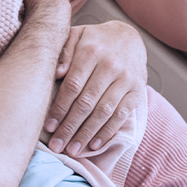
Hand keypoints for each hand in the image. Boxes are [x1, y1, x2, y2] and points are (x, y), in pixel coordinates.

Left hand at [44, 21, 146, 156]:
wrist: (129, 36)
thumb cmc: (94, 40)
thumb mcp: (76, 36)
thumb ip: (63, 51)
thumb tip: (56, 73)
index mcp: (91, 51)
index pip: (73, 86)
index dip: (60, 108)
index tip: (49, 127)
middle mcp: (110, 66)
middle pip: (87, 102)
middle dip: (70, 127)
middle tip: (57, 146)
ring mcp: (126, 79)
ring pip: (104, 112)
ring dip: (87, 134)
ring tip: (73, 150)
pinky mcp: (137, 90)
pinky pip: (121, 115)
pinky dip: (107, 132)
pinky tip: (94, 144)